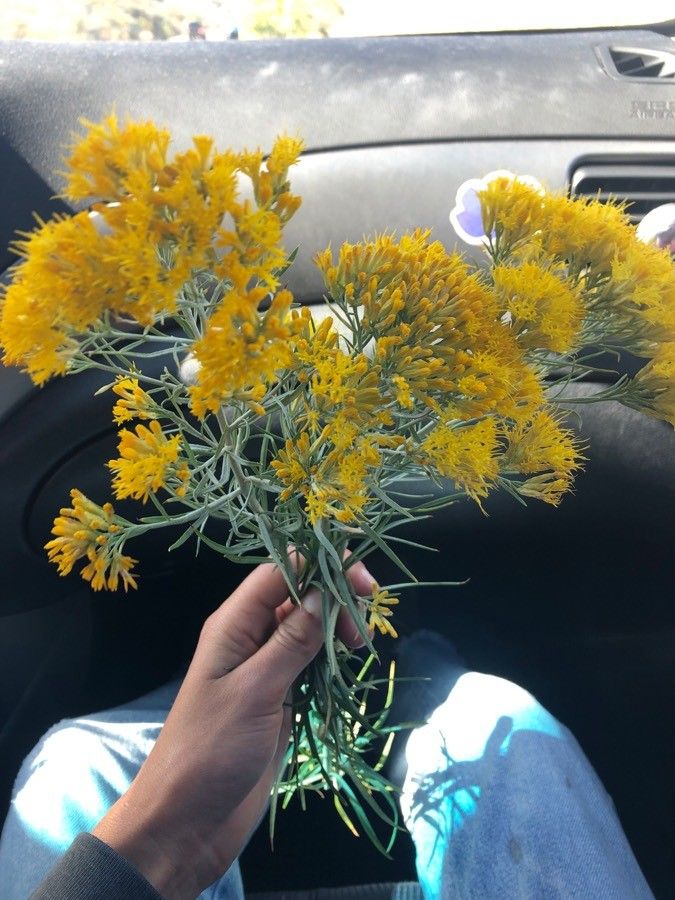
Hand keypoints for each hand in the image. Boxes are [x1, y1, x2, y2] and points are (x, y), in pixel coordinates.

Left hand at [93, 558, 372, 898]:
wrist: (186, 822)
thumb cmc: (210, 751)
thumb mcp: (255, 691)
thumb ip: (292, 641)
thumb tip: (325, 591)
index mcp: (233, 625)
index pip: (281, 571)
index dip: (322, 564)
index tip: (365, 582)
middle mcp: (249, 638)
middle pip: (298, 594)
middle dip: (335, 597)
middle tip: (363, 627)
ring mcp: (264, 668)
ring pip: (307, 627)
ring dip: (336, 627)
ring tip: (359, 647)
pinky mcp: (278, 698)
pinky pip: (309, 663)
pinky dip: (331, 658)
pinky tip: (347, 667)